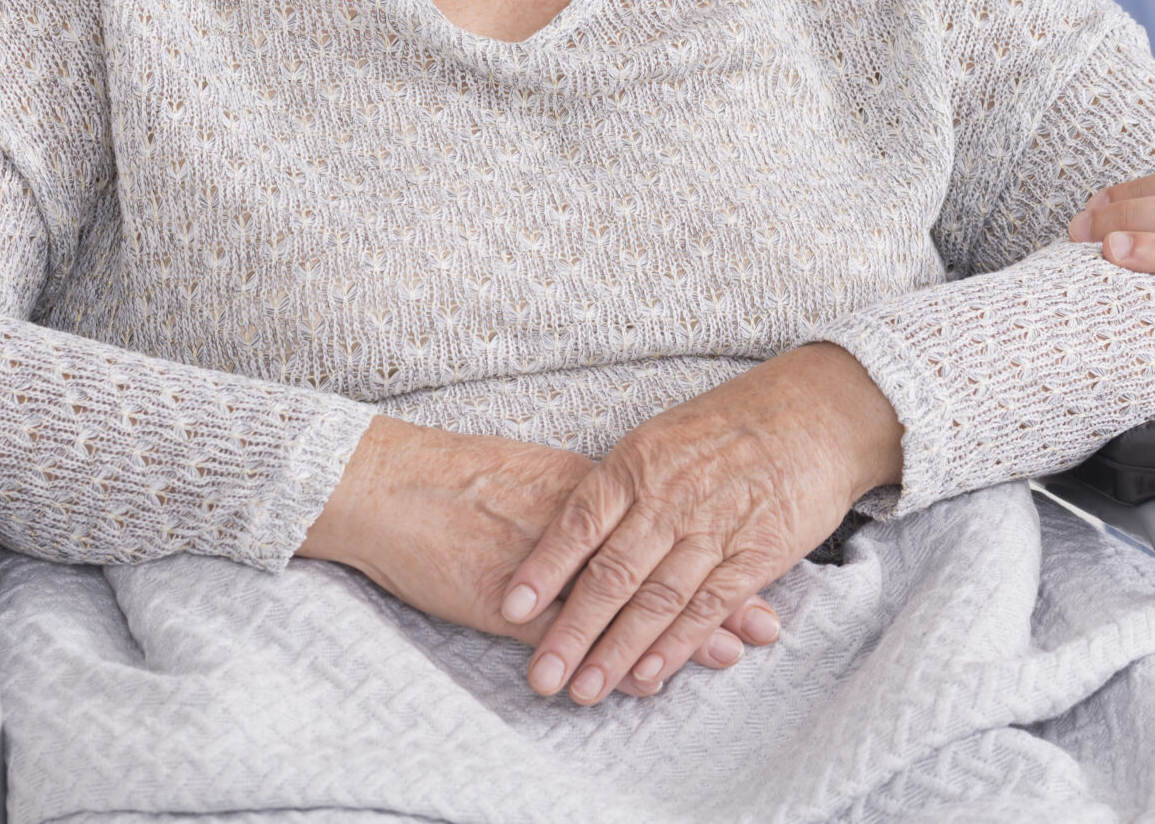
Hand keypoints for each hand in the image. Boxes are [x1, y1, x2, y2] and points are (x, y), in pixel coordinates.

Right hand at [299, 419, 778, 691]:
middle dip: (716, 595)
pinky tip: (640, 679)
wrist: (390, 484)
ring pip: (627, 599)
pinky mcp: (512, 597)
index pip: (667, 520)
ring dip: (677, 632)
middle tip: (765, 624)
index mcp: (587, 485)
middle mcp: (579, 522)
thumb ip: (585, 498)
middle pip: (662, 560)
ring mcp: (548, 562)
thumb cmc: (456, 479)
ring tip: (726, 656)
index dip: (715, 547)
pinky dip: (611, 654)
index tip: (760, 568)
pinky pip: (576, 632)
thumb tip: (630, 513)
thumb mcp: (534, 475)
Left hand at [500, 344, 902, 704]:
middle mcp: (671, 496)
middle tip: (542, 674)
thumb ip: (620, 486)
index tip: (511, 609)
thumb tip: (569, 532)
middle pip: (612, 573)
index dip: (543, 568)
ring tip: (585, 689)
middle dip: (572, 630)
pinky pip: (709, 605)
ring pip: (657, 598)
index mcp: (639, 462)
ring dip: (618, 650)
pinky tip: (649, 673)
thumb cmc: (731, 424)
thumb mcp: (662, 436)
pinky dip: (678, 643)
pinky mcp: (757, 552)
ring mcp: (715, 526)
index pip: (579, 522)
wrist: (817, 413)